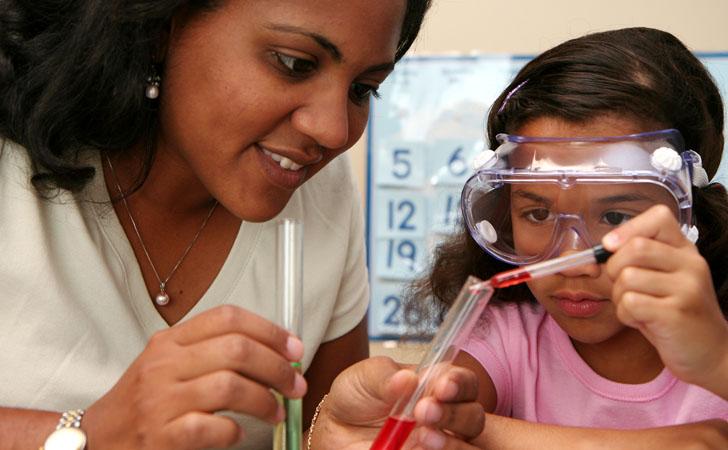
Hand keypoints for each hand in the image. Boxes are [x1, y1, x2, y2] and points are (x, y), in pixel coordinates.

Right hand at [82, 305, 306, 448]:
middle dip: (277, 366)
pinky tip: (238, 432)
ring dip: (264, 400)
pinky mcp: (160, 436)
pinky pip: (211, 427)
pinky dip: (233, 430)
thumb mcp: (169, 364)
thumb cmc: (145, 402)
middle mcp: (164, 365)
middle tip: (295, 384)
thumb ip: (210, 350)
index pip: (227, 318)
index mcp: (170, 341)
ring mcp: (160, 400)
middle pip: (236, 349)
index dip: (269, 330)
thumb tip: (274, 350)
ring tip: (276, 411)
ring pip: (229, 385)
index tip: (294, 348)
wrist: (97, 440)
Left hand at [309, 356, 483, 449]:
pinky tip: (416, 447)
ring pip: (465, 444)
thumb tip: (408, 379)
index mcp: (435, 385)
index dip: (459, 383)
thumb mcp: (365, 377)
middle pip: (472, 416)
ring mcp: (437, 441)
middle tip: (424, 410)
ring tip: (422, 435)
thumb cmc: (357, 396)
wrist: (337, 428)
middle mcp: (444, 414)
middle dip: (453, 413)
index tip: (442, 386)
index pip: (463, 382)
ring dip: (449, 441)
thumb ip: (386, 377)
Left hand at [603, 205, 727, 391]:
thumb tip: (597, 251)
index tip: (610, 246)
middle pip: (634, 248)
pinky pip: (630, 304)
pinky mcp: (676, 314)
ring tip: (638, 308)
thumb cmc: (675, 314)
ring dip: (620, 297)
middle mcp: (691, 265)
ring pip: (627, 278)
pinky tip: (643, 321)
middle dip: (614, 268)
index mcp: (686, 251)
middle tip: (624, 287)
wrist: (711, 354)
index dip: (627, 229)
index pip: (658, 217)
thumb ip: (637, 260)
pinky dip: (626, 315)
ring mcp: (687, 289)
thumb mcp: (662, 279)